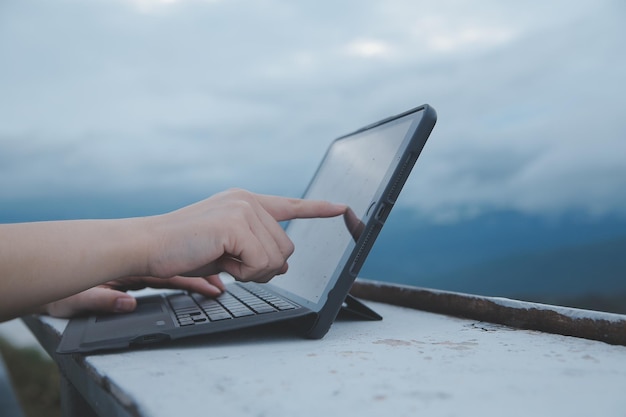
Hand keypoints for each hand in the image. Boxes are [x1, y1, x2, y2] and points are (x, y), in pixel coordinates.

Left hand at [42, 275, 224, 317]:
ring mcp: (141, 272)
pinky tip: (204, 284)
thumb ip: (104, 299)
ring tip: (223, 284)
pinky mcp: (137, 279)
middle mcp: (140, 268)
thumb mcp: (80, 299)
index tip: (217, 287)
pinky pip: (171, 277)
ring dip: (204, 274)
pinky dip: (190, 279)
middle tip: (231, 280)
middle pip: (183, 268)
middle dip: (209, 271)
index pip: (171, 274)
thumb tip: (127, 303)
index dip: (197, 280)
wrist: (51, 279)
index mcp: (131, 271)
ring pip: (181, 271)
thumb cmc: (64, 296)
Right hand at [144, 189, 346, 282]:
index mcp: (246, 203)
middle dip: (264, 267)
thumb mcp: (226, 249)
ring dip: (252, 271)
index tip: (342, 208)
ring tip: (223, 261)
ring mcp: (243, 208)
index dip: (317, 209)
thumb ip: (255, 250)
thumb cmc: (183, 249)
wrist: (148, 246)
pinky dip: (245, 272)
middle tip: (233, 265)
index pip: (290, 205)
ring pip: (276, 257)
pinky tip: (223, 262)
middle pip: (286, 247)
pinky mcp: (236, 222)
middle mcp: (248, 200)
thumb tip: (283, 264)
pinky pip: (261, 261)